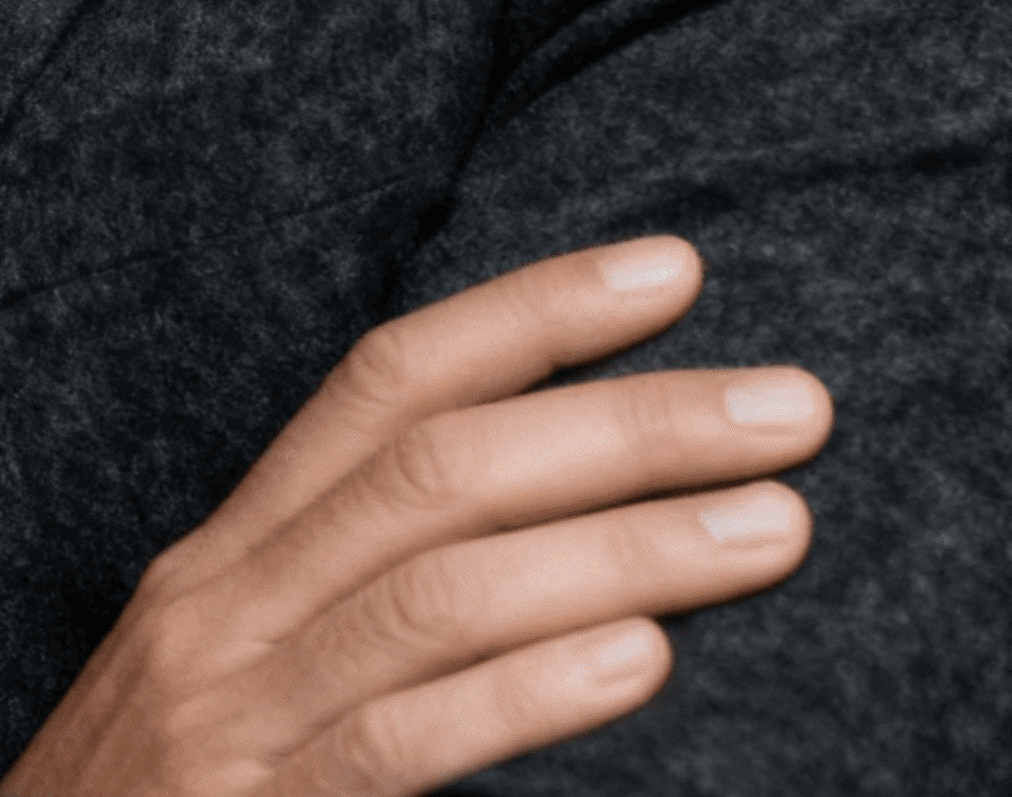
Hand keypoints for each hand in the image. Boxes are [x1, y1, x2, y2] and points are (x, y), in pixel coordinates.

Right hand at [0, 237, 830, 796]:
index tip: (674, 269)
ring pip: (437, 585)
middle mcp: (220, 606)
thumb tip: (533, 541)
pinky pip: (398, 742)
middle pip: (436, 465)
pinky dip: (523, 691)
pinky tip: (636, 658)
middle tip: (791, 404)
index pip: (383, 380)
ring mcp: (227, 717)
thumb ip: (342, 610)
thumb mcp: (227, 688)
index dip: (530, 310)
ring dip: (624, 544)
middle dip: (626, 420)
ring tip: (773, 526)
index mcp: (224, 558)